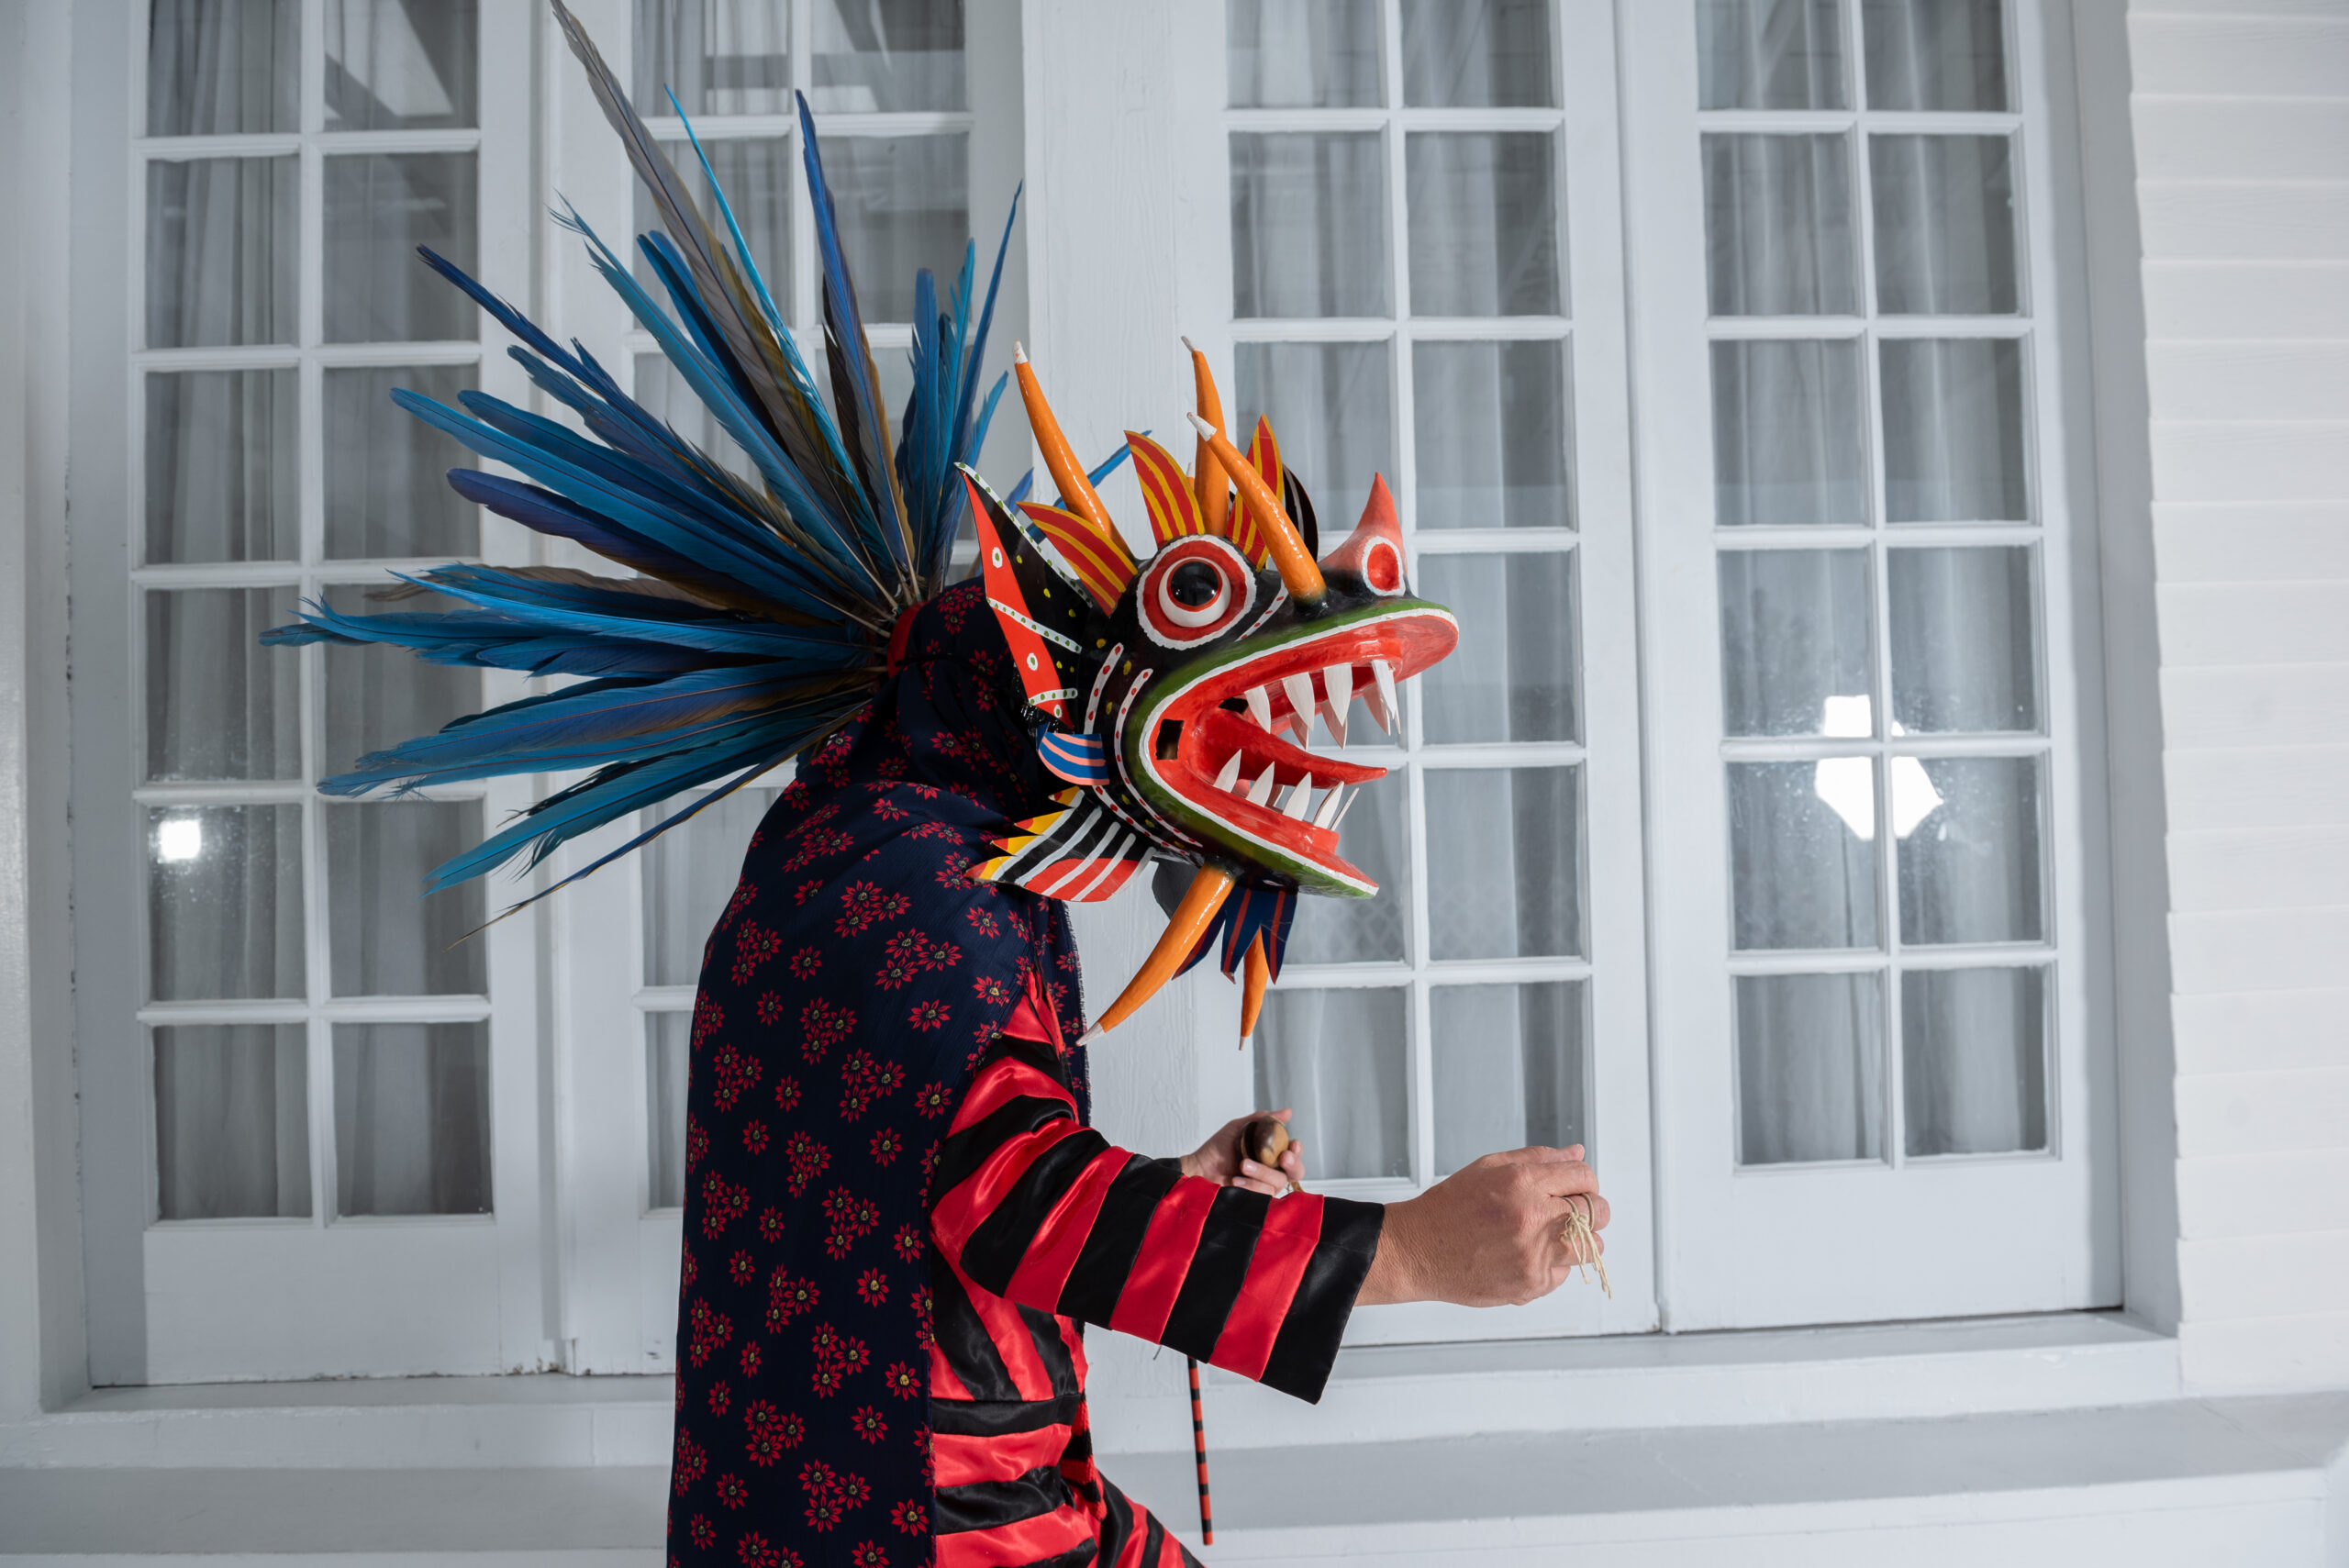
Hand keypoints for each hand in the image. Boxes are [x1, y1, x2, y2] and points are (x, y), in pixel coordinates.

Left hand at [1180, 1108, 1305, 1197]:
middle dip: (1293, 1164)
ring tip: (1242, 1165)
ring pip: (1278, 1182)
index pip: (1294, 1154)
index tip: (1293, 1145)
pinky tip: (1237, 1180)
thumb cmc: (1218, 1149)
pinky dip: (1251, 1185)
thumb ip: (1262, 1120)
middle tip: (1283, 1157)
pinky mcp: (1255, 1200)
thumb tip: (1287, 1112)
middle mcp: (1272, 1171)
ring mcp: (1264, 1187)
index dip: (1297, 1150)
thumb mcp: (1240, 1128)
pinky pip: (1264, 1194)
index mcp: (1271, 1154)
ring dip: (1262, 1172)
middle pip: (1296, 1172)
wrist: (1200, 1168)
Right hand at [1357, 1146, 1607, 1307]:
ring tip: (1549, 1236)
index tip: (1577, 1188)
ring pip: (1591, 1247)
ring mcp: (1534, 1255)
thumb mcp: (1490, 1167)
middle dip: (1590, 1209)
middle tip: (1568, 1212)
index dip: (1585, 1181)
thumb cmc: (1449, 1208)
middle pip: (1598, 1212)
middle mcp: (1533, 1218)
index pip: (1585, 1177)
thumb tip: (1577, 1154)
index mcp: (1523, 1182)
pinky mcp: (1532, 1284)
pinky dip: (1552, 1265)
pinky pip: (1565, 1273)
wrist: (1418, 1251)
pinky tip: (1525, 1255)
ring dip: (1578, 1240)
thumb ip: (1539, 1158)